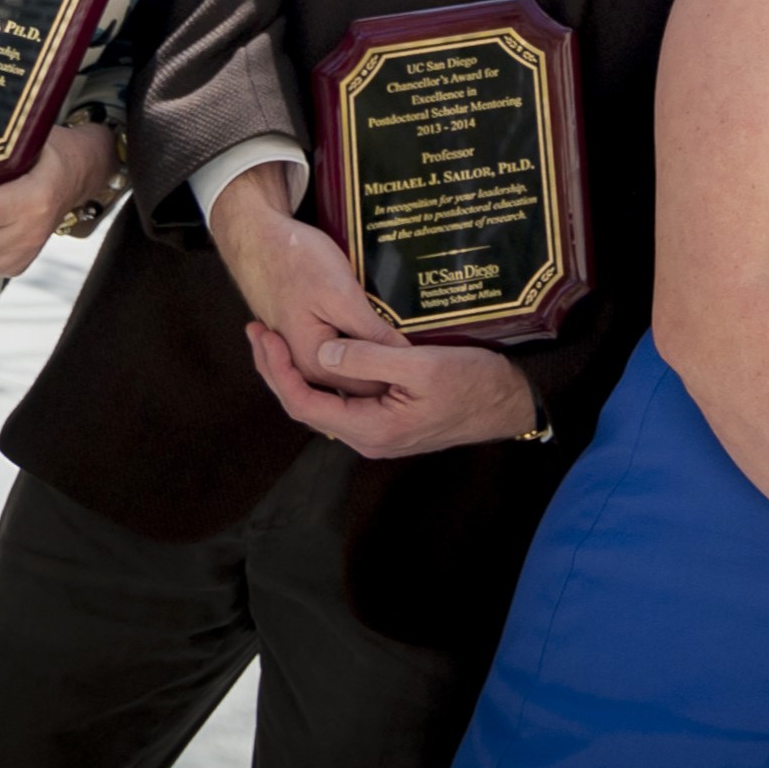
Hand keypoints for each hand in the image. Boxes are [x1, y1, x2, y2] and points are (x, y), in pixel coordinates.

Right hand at [210, 164, 403, 396]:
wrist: (259, 238)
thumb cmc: (296, 260)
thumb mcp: (342, 294)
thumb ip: (370, 333)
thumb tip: (403, 358)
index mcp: (313, 364)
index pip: (369, 389)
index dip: (399, 376)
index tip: (426, 360)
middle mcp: (306, 366)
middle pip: (358, 383)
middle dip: (387, 370)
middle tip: (417, 347)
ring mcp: (304, 352)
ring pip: (349, 369)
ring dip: (373, 359)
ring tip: (400, 338)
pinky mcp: (306, 338)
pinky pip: (338, 353)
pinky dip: (358, 347)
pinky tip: (376, 333)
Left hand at [244, 325, 538, 457]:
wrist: (511, 403)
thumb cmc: (473, 382)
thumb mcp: (421, 365)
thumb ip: (369, 359)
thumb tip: (322, 352)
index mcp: (370, 429)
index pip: (303, 404)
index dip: (277, 369)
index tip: (264, 333)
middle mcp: (367, 437)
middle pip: (305, 406)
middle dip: (276, 370)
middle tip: (257, 330)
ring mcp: (378, 430)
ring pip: (322, 403)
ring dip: (296, 372)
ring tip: (277, 336)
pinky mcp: (388, 419)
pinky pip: (342, 400)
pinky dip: (321, 376)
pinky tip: (316, 350)